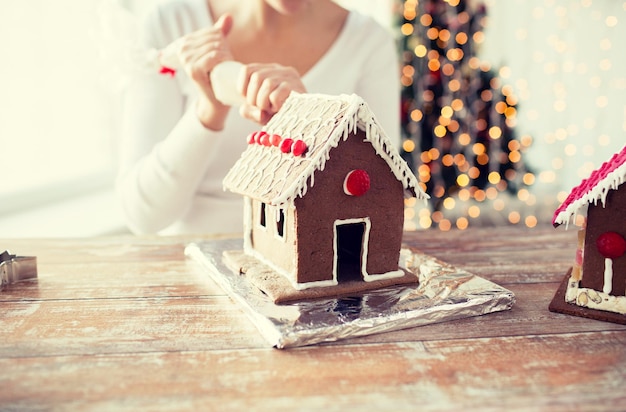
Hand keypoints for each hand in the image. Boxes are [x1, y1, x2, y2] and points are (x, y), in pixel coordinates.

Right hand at [175, 14, 233, 129]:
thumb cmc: (217, 72)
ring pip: (216, 47)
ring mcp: (186, 60)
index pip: (212, 31)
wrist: (216, 98)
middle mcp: (182, 49)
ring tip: (224, 66)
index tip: (221, 54)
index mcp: (185, 42)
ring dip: (226, 56)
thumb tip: (228, 17)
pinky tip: (225, 67)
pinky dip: (223, 60)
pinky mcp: (193, 70)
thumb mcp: (218, 49)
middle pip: (215, 39)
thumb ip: (220, 32)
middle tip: (224, 63)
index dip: (223, 42)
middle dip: (225, 50)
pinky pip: (214, 56)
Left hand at [237, 63, 306, 124]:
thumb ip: (249, 112)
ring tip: (270, 109)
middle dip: (253, 98)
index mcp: (270, 70)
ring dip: (263, 102)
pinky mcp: (297, 88)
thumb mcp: (259, 113)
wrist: (301, 124)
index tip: (249, 101)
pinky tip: (279, 109)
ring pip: (266, 82)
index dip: (242, 88)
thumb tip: (255, 112)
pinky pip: (276, 94)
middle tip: (261, 108)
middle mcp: (281, 70)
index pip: (247, 70)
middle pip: (256, 77)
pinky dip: (273, 104)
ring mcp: (291, 77)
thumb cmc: (278, 116)